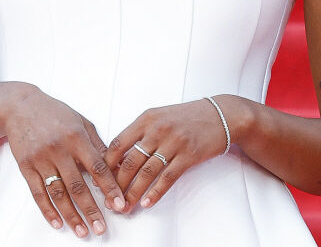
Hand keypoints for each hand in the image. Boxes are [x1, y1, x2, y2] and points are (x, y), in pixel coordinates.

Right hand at [2, 84, 126, 237]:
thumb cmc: (54, 113)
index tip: (119, 205)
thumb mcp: (81, 122)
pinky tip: (57, 222)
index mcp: (77, 137)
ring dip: (71, 215)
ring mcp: (41, 159)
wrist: (20, 106)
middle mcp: (59, 149)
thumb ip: (97, 144)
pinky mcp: (26, 166)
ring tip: (82, 231)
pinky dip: (47, 210)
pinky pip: (37, 192)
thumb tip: (116, 165)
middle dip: (91, 210)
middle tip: (101, 228)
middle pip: (78, 186)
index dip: (109, 188)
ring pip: (58, 193)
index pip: (97, 167)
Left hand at [104, 98, 230, 210]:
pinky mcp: (188, 155)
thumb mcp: (159, 116)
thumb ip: (140, 132)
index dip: (106, 164)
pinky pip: (167, 178)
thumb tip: (119, 157)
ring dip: (133, 193)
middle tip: (110, 200)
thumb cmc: (187, 117)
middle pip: (130, 162)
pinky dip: (155, 192)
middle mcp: (157, 130)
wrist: (221, 115)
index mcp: (146, 119)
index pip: (118, 143)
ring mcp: (173, 143)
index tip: (100, 179)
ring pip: (146, 173)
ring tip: (125, 206)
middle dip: (117, 185)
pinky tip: (147, 202)